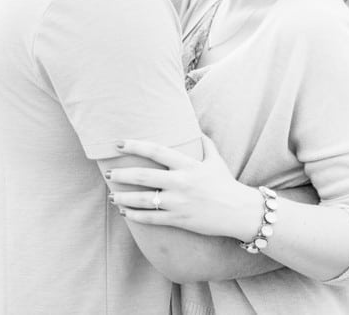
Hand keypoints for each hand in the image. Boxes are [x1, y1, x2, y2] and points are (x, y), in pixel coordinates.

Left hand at [108, 136, 261, 240]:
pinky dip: (135, 216)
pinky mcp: (179, 220)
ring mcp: (178, 203)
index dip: (135, 145)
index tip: (119, 144)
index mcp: (187, 165)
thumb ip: (205, 143)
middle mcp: (181, 182)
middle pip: (143, 176)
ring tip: (111, 195)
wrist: (240, 212)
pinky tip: (124, 212)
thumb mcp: (215, 160)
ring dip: (123, 197)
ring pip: (143, 200)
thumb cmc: (226, 184)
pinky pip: (152, 219)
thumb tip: (196, 129)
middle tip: (108, 174)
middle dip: (122, 175)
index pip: (156, 150)